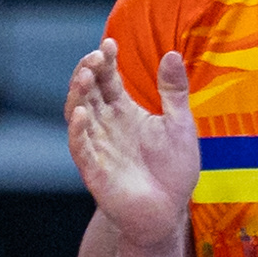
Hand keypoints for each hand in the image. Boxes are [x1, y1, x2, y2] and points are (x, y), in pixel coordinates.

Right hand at [65, 39, 200, 253]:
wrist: (169, 212)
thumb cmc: (174, 170)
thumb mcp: (180, 124)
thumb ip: (174, 91)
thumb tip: (171, 53)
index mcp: (124, 111)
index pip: (107, 79)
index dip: (105, 60)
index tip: (110, 44)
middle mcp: (106, 125)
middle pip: (87, 91)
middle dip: (87, 72)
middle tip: (95, 57)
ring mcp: (97, 146)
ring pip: (77, 114)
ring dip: (77, 95)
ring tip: (84, 76)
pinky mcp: (94, 170)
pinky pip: (80, 148)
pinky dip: (77, 130)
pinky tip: (81, 114)